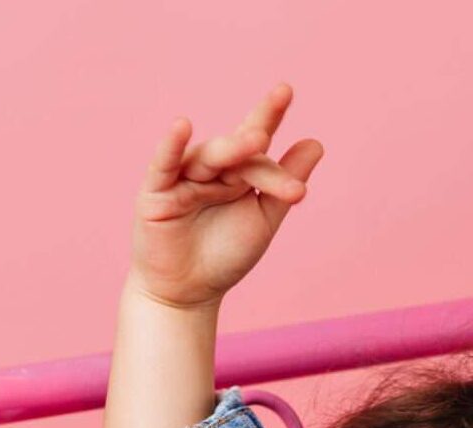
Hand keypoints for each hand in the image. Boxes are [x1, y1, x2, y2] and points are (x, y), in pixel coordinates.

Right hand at [128, 83, 323, 310]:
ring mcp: (181, 178)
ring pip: (207, 158)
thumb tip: (317, 142)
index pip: (254, 138)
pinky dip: (171, 146)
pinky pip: (163, 165)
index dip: (268, 114)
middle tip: (267, 139)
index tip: (286, 90)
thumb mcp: (263, 217)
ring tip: (254, 140)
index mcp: (236, 172)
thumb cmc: (225, 255)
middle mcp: (210, 169)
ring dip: (229, 149)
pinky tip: (181, 126)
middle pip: (236, 152)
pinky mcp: (155, 193)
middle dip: (253, 145)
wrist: (190, 293)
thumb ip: (285, 182)